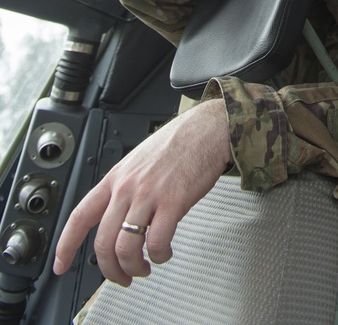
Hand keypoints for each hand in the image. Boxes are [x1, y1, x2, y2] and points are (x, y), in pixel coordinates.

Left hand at [53, 98, 230, 284]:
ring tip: (144, 268)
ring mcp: (149, 194)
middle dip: (110, 270)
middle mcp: (128, 187)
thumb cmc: (179, 143)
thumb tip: (119, 217)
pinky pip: (157, 242)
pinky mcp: (174, 201)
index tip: (61, 264)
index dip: (65, 245)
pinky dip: (159, 255)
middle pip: (103, 242)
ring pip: (126, 247)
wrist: (209, 128)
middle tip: (121, 277)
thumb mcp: (139, 160)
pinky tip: (164, 252)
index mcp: (116, 177)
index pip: (80, 216)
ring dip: (134, 267)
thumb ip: (126, 187)